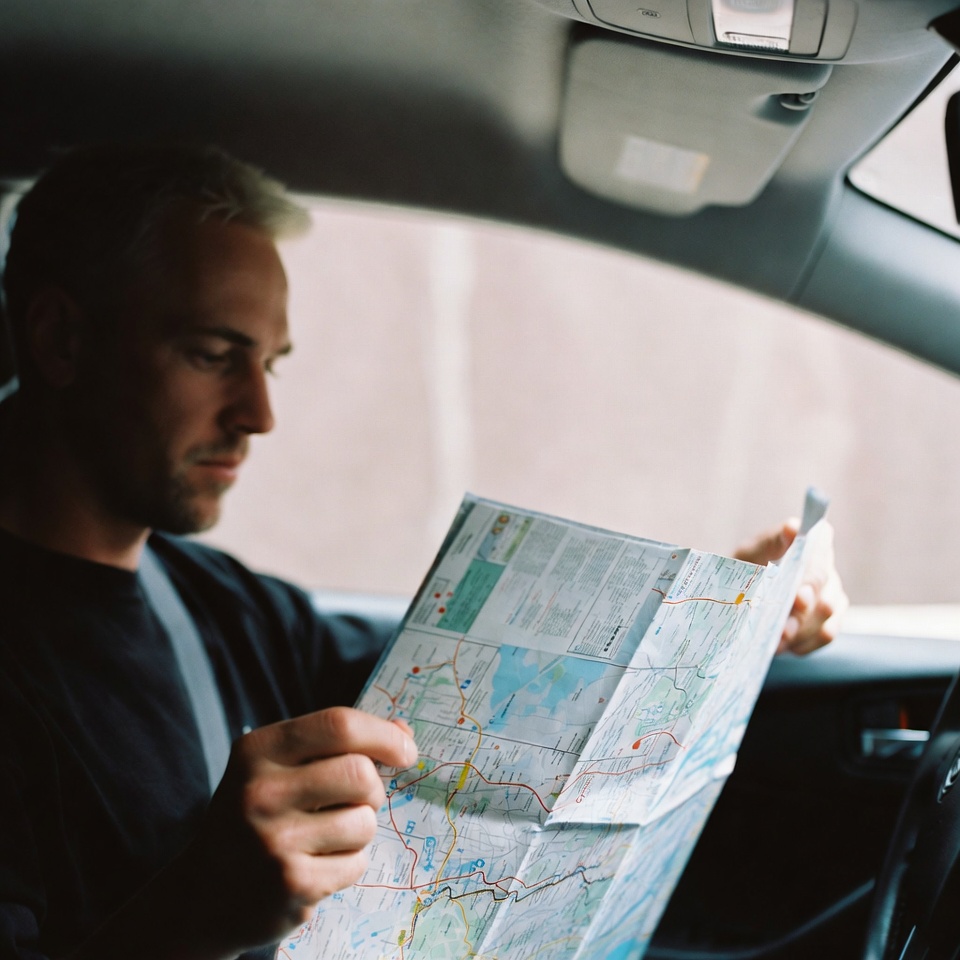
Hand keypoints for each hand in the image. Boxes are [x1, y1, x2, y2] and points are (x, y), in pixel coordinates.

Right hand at [69, 707, 417, 959]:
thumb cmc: (258, 815)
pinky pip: (357, 863)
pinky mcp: (292, 884)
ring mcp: (274, 841)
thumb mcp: (279, 766)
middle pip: (361, 774)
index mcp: (258, 750)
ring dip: (359, 830)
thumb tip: (404, 734)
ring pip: (364, 822)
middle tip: (356, 801)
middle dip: (372, 789)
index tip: (406, 748)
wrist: (202, 894)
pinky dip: (348, 864)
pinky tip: (315, 864)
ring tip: (325, 837)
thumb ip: (337, 744)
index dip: (383, 734)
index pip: (338, 725)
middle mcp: (260, 792)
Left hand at [734, 518, 848, 655]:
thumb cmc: (747, 567)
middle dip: (802, 612)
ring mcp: (833, 595)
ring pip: (827, 616)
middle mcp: (828, 568)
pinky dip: (803, 643)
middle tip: (782, 628)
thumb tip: (793, 528)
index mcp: (812, 543)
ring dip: (800, 631)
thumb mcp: (752, 551)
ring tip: (776, 641)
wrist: (741, 593)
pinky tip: (784, 646)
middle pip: (824, 591)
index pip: (821, 554)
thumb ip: (772, 541)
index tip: (797, 596)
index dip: (811, 576)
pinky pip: (825, 635)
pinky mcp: (831, 621)